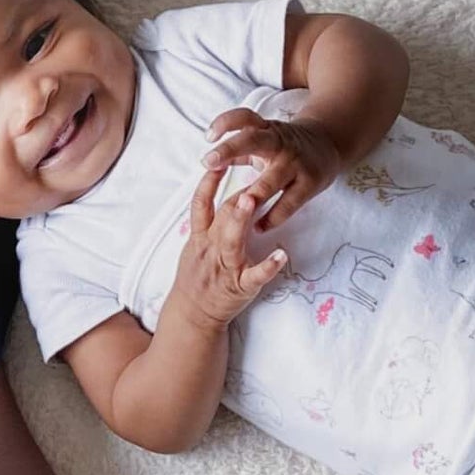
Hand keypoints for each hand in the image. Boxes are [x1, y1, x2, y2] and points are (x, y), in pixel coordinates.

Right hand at [167, 164, 289, 334]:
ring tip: (253, 201)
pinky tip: (282, 255)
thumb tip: (218, 195)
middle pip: (221, 216)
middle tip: (248, 170)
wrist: (192, 315)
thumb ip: (206, 223)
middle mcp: (211, 248)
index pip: (203, 203)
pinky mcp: (240, 287)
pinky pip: (254, 276)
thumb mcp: (194, 247)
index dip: (211, 181)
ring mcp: (225, 267)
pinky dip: (267, 266)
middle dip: (234, 195)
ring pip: (231, 241)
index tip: (220, 159)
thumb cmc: (197, 278)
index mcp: (201, 237)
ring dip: (242, 220)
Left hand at [201, 107, 342, 230]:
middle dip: (229, 149)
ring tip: (238, 205)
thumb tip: (209, 163)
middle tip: (208, 161)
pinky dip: (273, 217)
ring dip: (254, 193)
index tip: (208, 137)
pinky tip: (259, 227)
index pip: (244, 117)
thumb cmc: (284, 146)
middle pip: (253, 140)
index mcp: (265, 129)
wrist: (326, 144)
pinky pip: (289, 203)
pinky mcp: (310, 183)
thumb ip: (237, 152)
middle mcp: (279, 142)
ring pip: (272, 178)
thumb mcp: (262, 141)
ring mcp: (295, 162)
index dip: (225, 123)